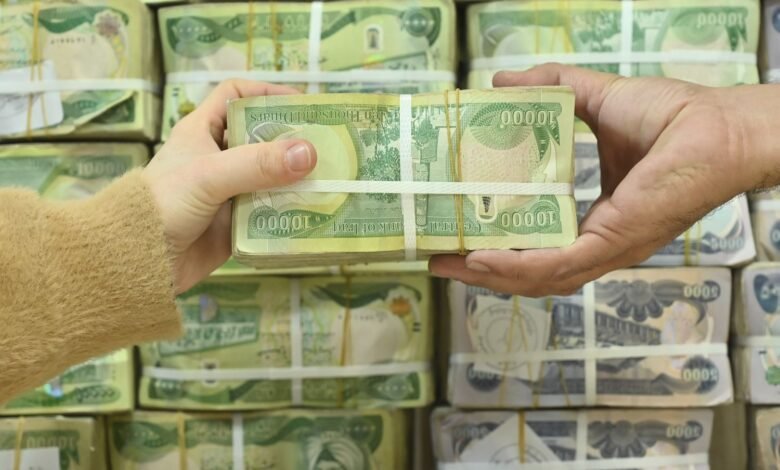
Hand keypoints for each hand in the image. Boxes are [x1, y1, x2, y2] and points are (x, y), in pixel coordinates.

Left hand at [143, 80, 316, 293]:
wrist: (138, 261)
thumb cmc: (162, 205)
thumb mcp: (209, 176)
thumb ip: (257, 164)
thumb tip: (309, 153)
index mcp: (203, 132)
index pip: (236, 95)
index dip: (266, 93)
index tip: (300, 104)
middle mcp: (218, 158)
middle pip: (263, 137)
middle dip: (295, 140)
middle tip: (330, 145)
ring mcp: (229, 192)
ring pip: (272, 177)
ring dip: (298, 179)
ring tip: (332, 179)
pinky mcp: (237, 224)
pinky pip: (271, 213)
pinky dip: (292, 212)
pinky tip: (314, 213)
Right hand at [430, 63, 776, 295]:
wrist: (715, 123)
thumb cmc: (672, 116)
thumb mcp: (595, 99)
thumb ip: (551, 88)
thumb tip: (503, 81)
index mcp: (594, 217)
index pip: (536, 242)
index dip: (495, 243)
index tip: (458, 233)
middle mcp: (597, 242)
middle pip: (529, 270)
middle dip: (481, 269)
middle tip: (439, 257)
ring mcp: (604, 247)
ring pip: (536, 277)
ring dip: (488, 275)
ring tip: (447, 264)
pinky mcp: (611, 242)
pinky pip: (555, 266)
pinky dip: (515, 267)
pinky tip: (480, 259)